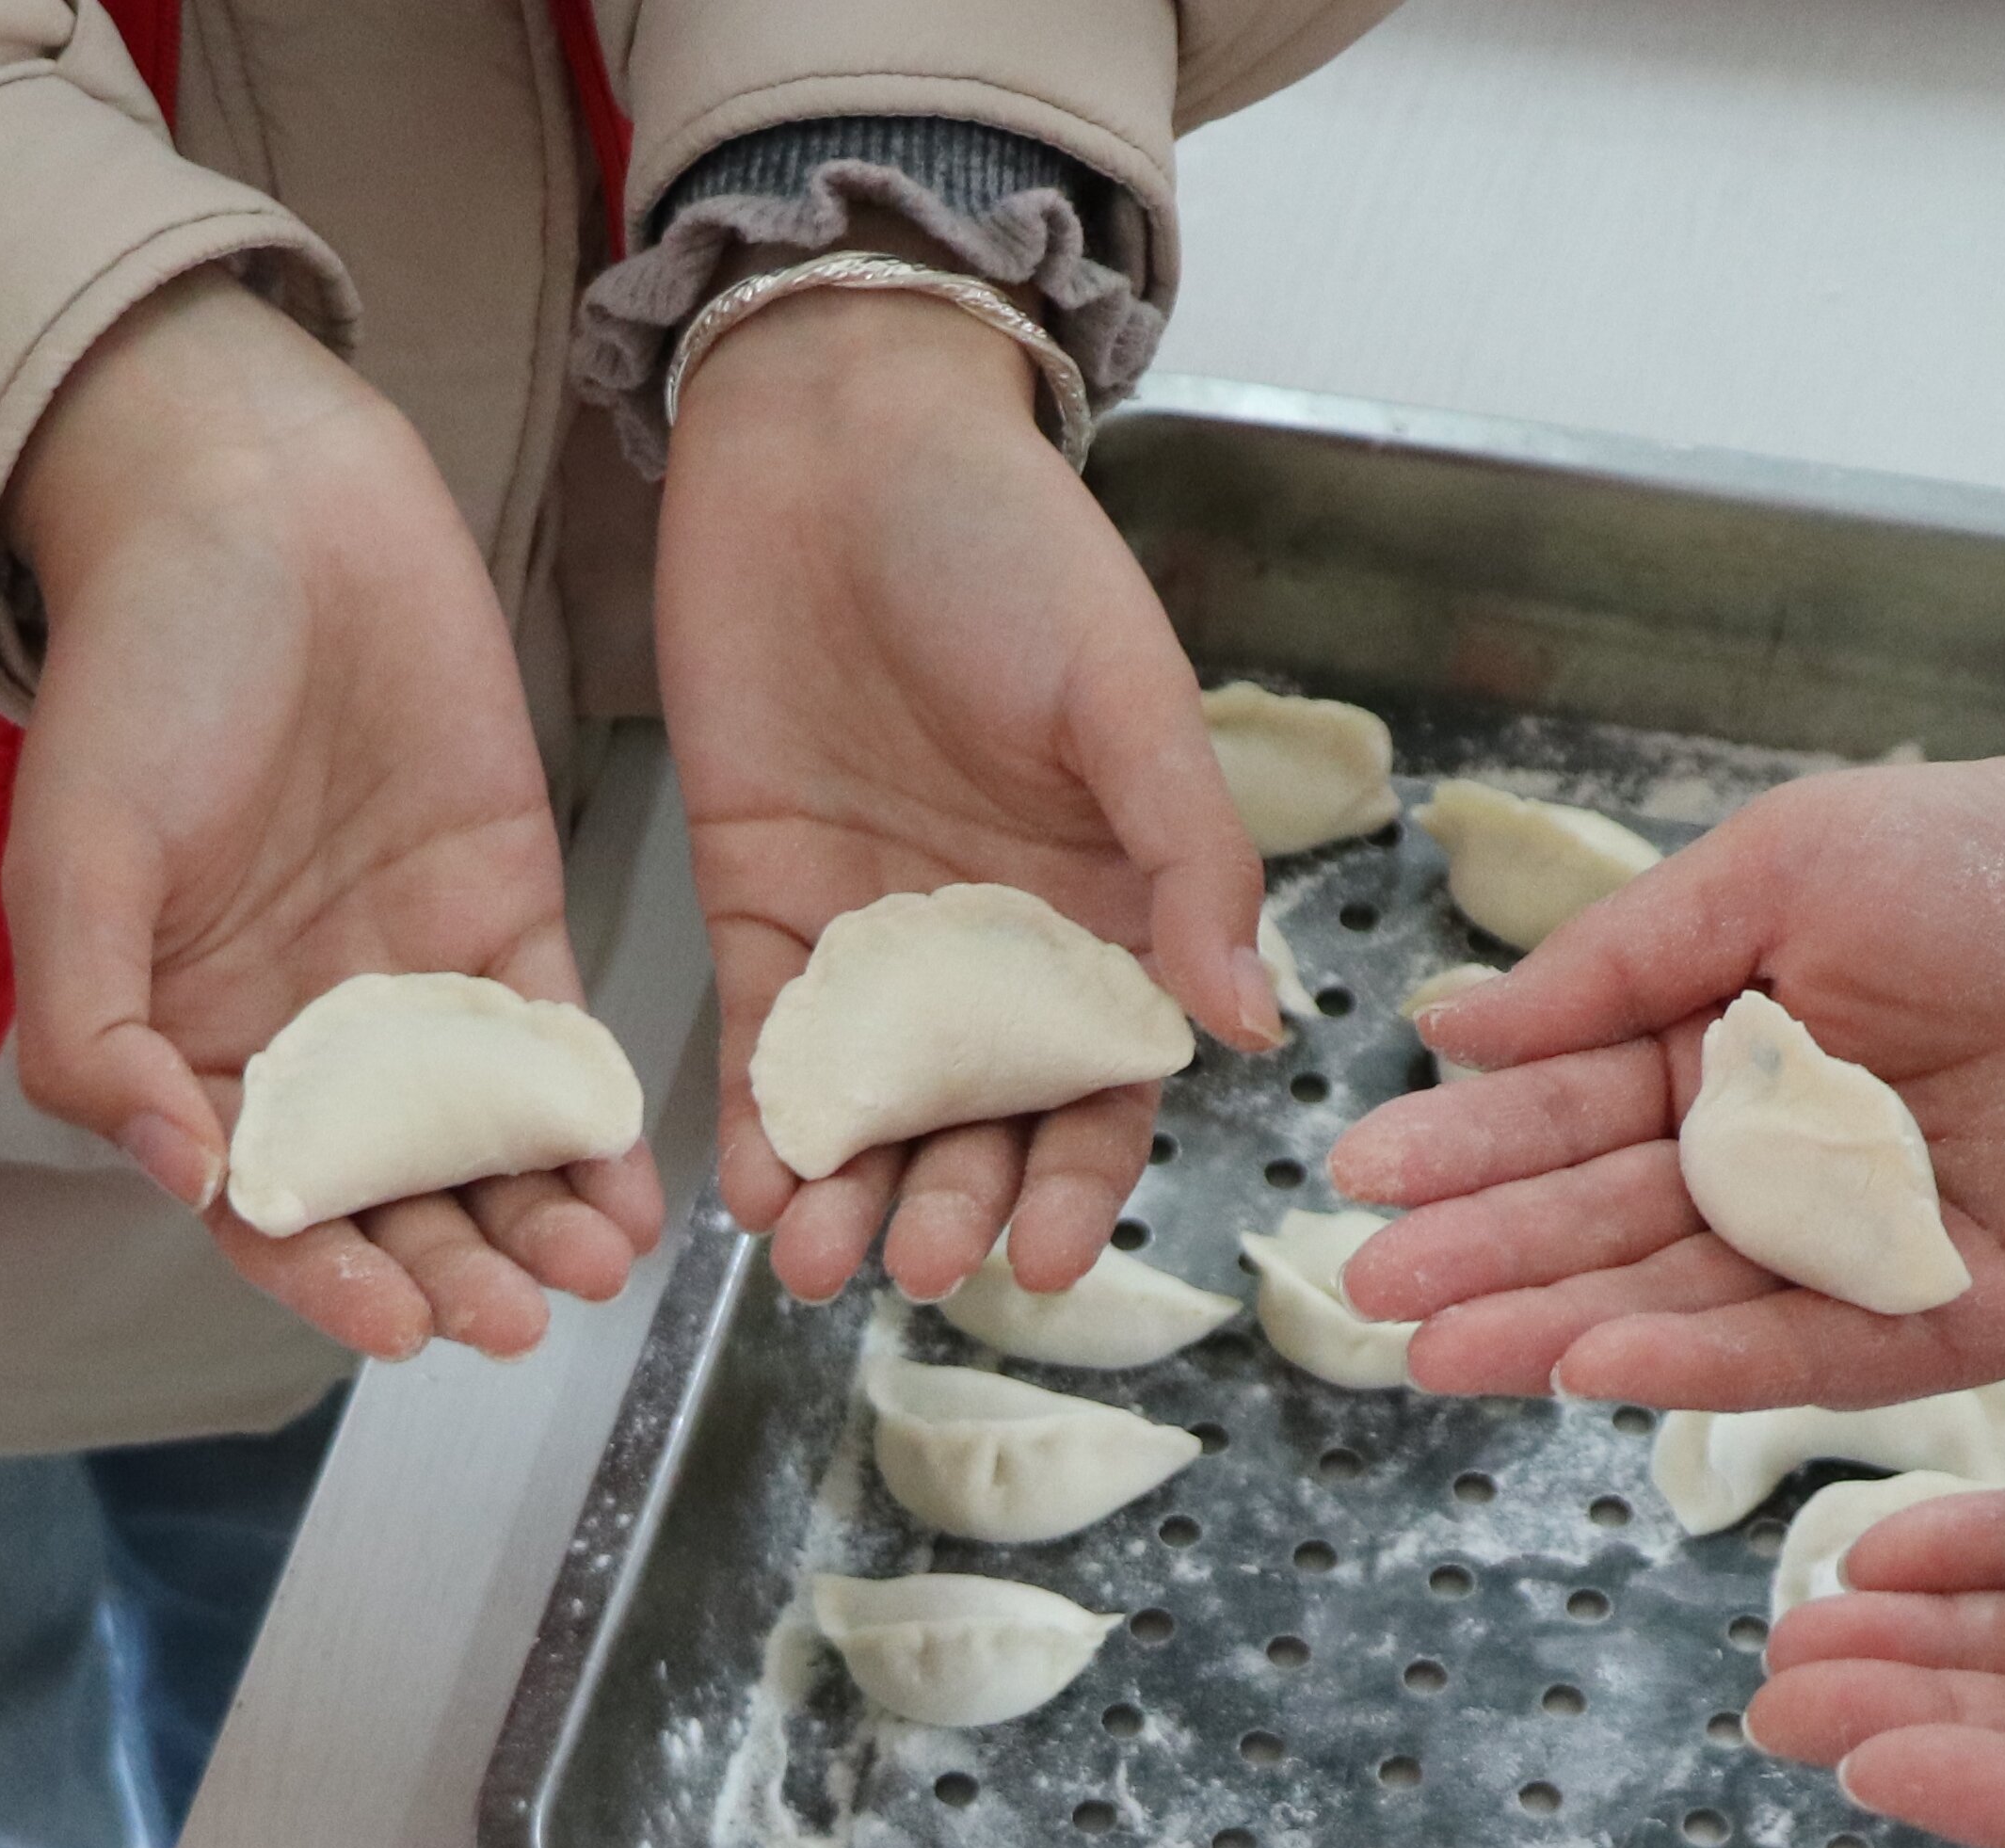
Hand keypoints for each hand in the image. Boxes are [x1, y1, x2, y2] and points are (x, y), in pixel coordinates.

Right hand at [5, 277, 660, 1364]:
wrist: (254, 502)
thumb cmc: (135, 670)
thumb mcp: (74, 855)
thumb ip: (96, 1031)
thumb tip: (181, 1177)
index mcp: (189, 1044)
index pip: (261, 1205)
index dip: (324, 1274)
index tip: (393, 1324)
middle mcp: (305, 1042)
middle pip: (387, 1201)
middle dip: (453, 1270)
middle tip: (518, 1319)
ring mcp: (411, 987)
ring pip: (481, 1149)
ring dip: (535, 1220)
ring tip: (589, 1266)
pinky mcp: (507, 918)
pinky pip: (556, 1054)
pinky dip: (594, 1130)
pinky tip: (635, 1189)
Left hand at [659, 287, 1279, 1305]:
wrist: (835, 429)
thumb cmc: (1009, 540)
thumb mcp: (1124, 695)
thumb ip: (1189, 863)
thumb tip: (1256, 1028)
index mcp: (1104, 905)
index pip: (1102, 1084)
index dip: (1075, 1183)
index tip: (1034, 1261)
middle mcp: (991, 942)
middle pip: (980, 1120)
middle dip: (948, 1203)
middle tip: (910, 1261)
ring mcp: (870, 930)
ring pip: (867, 1105)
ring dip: (848, 1189)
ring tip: (815, 1261)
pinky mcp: (757, 896)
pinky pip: (758, 1041)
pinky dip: (755, 1122)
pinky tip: (748, 1194)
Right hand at [1320, 420, 2004, 1406]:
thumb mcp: (1782, 873)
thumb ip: (1621, 966)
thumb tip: (1455, 1028)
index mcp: (1735, 1056)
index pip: (1569, 1118)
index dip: (1465, 1151)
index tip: (1358, 1178)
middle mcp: (1787, 1171)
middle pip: (1608, 1227)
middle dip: (1485, 1261)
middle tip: (1370, 1294)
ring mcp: (1868, 1254)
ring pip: (1686, 1305)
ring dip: (1559, 1327)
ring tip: (1443, 1350)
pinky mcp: (1961, 1318)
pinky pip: (1814, 1353)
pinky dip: (1705, 1364)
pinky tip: (1599, 1360)